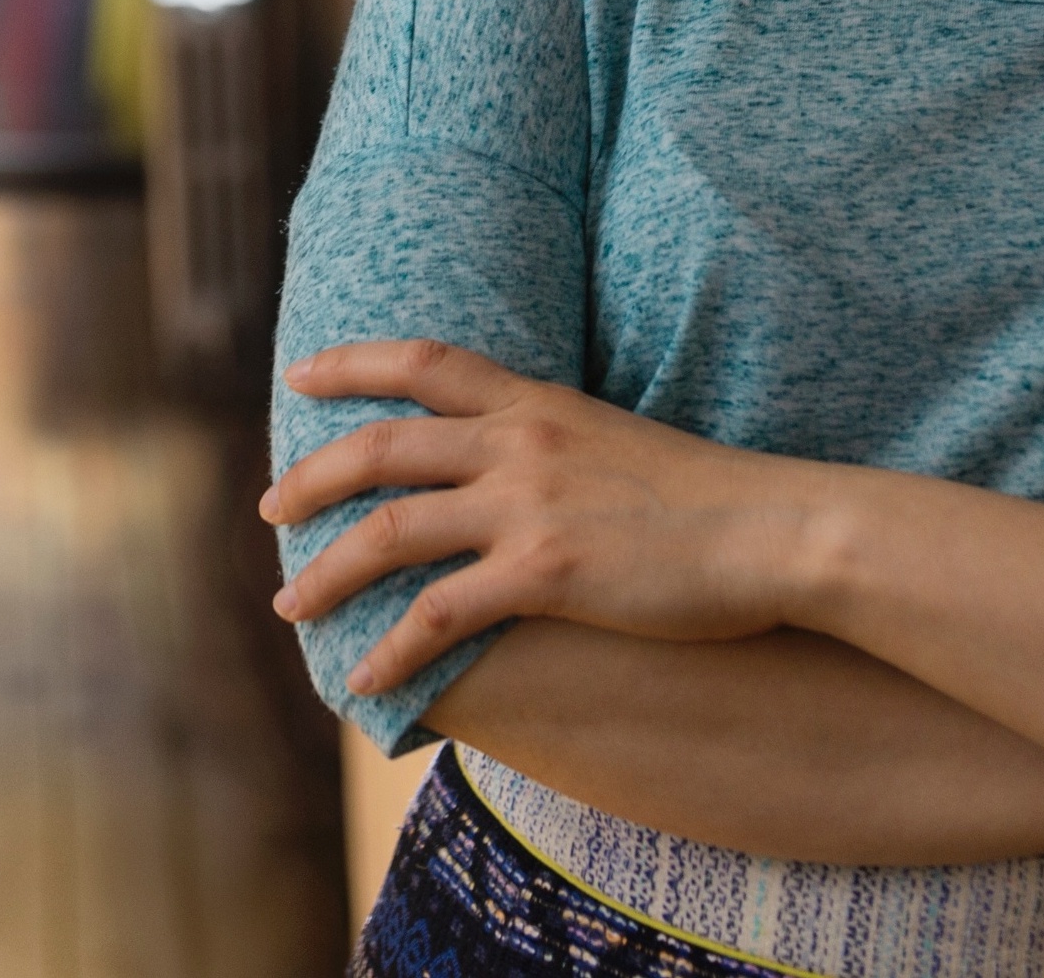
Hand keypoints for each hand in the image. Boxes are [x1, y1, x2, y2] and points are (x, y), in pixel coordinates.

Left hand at [264, 340, 813, 695]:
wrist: (775, 529)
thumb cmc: (710, 499)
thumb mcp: (619, 442)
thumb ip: (556, 447)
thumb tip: (514, 478)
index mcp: (538, 401)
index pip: (425, 361)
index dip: (353, 362)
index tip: (302, 374)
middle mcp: (520, 441)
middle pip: (382, 445)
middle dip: (310, 477)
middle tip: (268, 508)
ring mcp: (528, 504)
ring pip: (391, 529)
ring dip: (327, 572)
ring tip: (290, 606)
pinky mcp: (545, 572)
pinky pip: (441, 613)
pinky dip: (392, 650)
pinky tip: (366, 682)